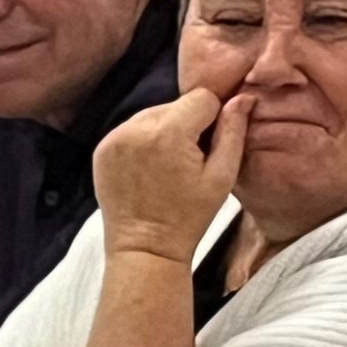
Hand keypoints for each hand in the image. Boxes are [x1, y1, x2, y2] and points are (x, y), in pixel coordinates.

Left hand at [93, 83, 252, 262]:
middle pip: (176, 104)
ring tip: (168, 165)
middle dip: (188, 125)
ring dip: (166, 131)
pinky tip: (150, 168)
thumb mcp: (222, 176)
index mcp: (168, 132)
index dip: (213, 118)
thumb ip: (233, 131)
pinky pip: (132, 129)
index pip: (202, 97)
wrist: (144, 248)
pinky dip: (144, 140)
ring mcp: (115, 138)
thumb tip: (243, 97)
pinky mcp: (102, 149)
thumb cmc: (188, 217)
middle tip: (189, 160)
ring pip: (154, 114)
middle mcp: (136, 128)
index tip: (208, 146)